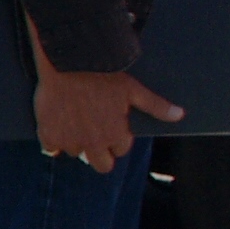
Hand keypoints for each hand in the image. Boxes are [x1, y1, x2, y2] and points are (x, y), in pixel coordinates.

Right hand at [34, 64, 183, 170]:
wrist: (68, 63)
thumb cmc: (103, 74)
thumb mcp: (133, 89)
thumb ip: (155, 106)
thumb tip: (180, 115)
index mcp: (116, 134)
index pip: (120, 150)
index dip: (117, 137)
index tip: (112, 124)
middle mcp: (94, 143)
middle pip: (101, 165)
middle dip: (100, 154)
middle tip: (94, 135)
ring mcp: (70, 141)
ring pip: (75, 153)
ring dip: (76, 142)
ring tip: (74, 121)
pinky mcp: (48, 135)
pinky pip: (50, 149)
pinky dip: (52, 141)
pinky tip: (55, 127)